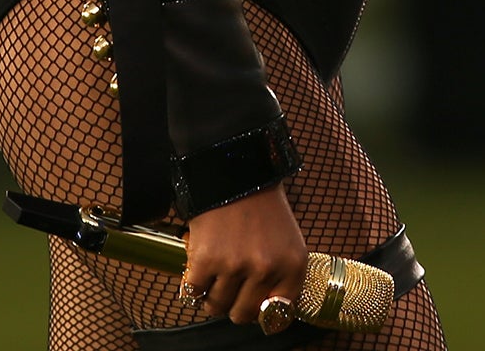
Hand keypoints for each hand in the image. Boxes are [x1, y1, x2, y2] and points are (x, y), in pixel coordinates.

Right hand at [180, 184, 307, 326]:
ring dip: (210, 293)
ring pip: (216, 306)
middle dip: (232, 304)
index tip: (250, 302)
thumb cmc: (262, 205)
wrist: (237, 170)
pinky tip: (198, 266)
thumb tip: (264, 313)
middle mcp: (267, 269)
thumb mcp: (288, 242)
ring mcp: (236, 266)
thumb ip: (281, 278)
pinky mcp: (207, 260)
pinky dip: (192, 283)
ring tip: (212, 273)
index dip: (258, 310)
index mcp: (292, 266)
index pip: (275, 315)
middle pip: (242, 314)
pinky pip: (193, 292)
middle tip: (227, 286)